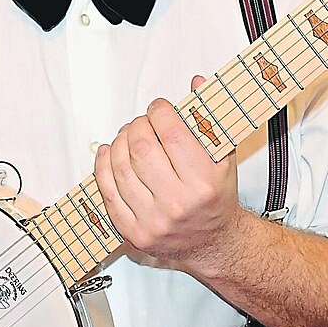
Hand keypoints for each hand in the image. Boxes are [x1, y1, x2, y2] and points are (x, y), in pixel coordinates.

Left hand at [93, 79, 246, 273]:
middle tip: (142, 122)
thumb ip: (209, 119)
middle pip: (142, 149)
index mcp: (204, 183)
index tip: (159, 108)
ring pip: (121, 168)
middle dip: (138, 125)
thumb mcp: (224, 157)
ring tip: (127, 136)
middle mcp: (178, 204)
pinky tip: (108, 155)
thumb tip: (196, 83)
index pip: (171, 134)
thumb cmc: (216, 199)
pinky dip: (103, 168)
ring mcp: (153, 220)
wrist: (214, 243)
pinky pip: (108, 194)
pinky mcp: (134, 233)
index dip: (159, 112)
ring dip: (119, 143)